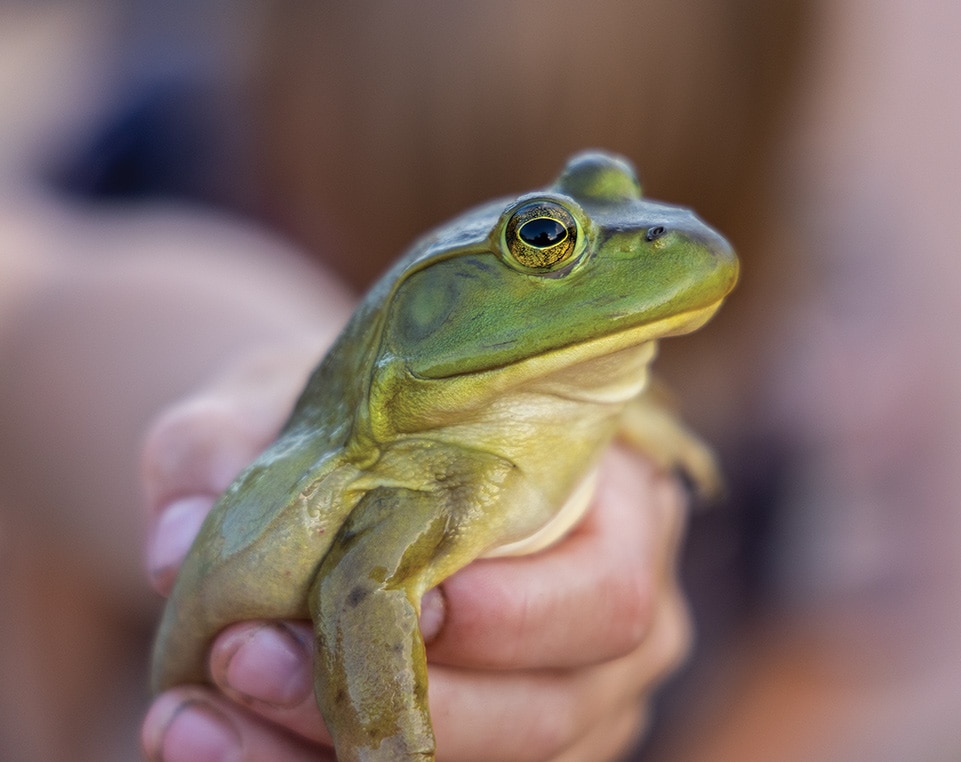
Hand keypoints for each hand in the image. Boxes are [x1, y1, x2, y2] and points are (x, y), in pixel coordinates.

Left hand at [139, 344, 691, 761]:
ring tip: (191, 719)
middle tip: (246, 659)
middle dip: (399, 703)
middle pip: (550, 709)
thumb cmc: (369, 415)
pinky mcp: (505, 744)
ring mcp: (569, 699)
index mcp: (616, 511)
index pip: (609, 591)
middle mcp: (609, 621)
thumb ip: (235, 444)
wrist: (356, 462)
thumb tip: (182, 551)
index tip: (405, 604)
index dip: (520, 617)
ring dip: (328, 759)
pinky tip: (208, 740)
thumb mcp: (305, 393)